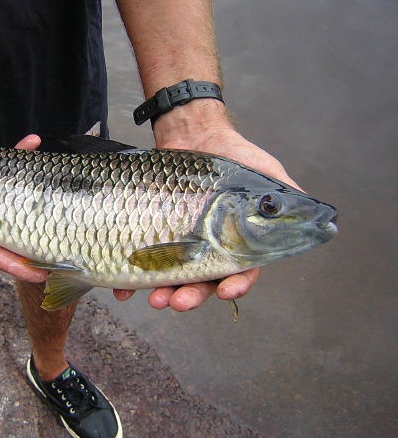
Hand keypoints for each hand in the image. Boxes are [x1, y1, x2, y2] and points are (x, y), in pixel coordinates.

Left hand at [114, 100, 300, 310]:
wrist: (191, 134)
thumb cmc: (232, 155)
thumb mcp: (264, 172)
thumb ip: (284, 196)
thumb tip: (316, 216)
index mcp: (237, 242)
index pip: (241, 271)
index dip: (236, 284)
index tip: (226, 291)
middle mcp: (207, 249)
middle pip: (202, 282)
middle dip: (191, 296)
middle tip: (177, 303)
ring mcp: (177, 243)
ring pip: (170, 278)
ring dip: (162, 293)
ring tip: (154, 299)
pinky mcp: (150, 236)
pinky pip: (140, 262)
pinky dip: (130, 280)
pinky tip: (122, 289)